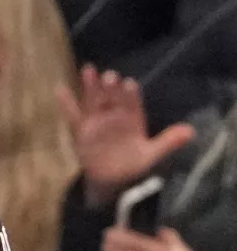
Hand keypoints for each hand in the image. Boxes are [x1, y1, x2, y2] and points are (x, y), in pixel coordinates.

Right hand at [57, 66, 194, 206]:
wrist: (112, 181)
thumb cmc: (133, 166)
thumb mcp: (152, 155)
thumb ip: (168, 142)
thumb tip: (190, 131)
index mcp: (133, 119)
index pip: (132, 104)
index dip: (130, 96)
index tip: (129, 84)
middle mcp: (115, 116)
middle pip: (112, 98)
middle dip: (110, 88)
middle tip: (109, 75)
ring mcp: (97, 121)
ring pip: (94, 100)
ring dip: (91, 86)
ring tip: (88, 70)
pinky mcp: (82, 129)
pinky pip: (73, 114)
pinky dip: (66, 102)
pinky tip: (60, 88)